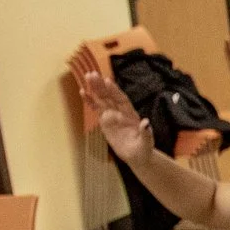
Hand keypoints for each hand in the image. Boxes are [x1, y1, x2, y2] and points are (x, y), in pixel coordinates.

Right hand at [68, 46, 153, 162]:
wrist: (137, 155)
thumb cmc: (143, 148)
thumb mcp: (146, 142)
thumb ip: (146, 132)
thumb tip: (146, 123)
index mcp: (131, 115)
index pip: (122, 100)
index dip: (115, 91)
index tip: (108, 81)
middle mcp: (121, 111)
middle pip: (110, 96)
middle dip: (101, 86)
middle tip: (93, 74)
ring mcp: (112, 115)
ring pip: (102, 99)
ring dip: (95, 88)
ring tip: (87, 76)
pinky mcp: (105, 120)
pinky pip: (96, 109)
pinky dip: (89, 101)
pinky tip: (83, 91)